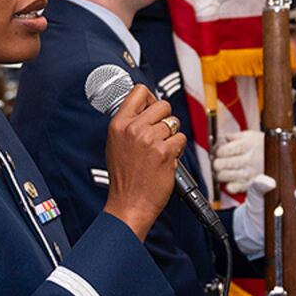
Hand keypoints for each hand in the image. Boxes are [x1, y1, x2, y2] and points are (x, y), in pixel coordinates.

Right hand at [102, 86, 184, 238]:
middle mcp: (133, 129)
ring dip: (172, 137)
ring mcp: (150, 140)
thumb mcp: (115, 144)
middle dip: (165, 119)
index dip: (151, 98)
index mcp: (119, 124)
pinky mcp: (165, 152)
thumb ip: (129, 124)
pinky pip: (181, 139)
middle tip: (160, 135)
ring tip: (160, 151)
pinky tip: (166, 160)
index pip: (140, 92)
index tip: (153, 107)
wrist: (129, 203)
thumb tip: (146, 107)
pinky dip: (177, 150)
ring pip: (174, 123)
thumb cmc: (124, 178)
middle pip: (163, 105)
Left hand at [213, 130, 264, 194]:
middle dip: (216, 162)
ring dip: (219, 173)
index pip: (222, 151)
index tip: (218, 151)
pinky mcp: (249, 185)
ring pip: (223, 176)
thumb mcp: (249, 135)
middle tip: (218, 161)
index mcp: (246, 146)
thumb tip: (219, 138)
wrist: (280, 157)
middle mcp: (247, 160)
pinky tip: (230, 180)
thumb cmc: (261, 145)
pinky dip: (229, 185)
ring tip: (223, 170)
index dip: (217, 151)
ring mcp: (248, 174)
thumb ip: (233, 136)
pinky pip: (232, 188)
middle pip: (219, 164)